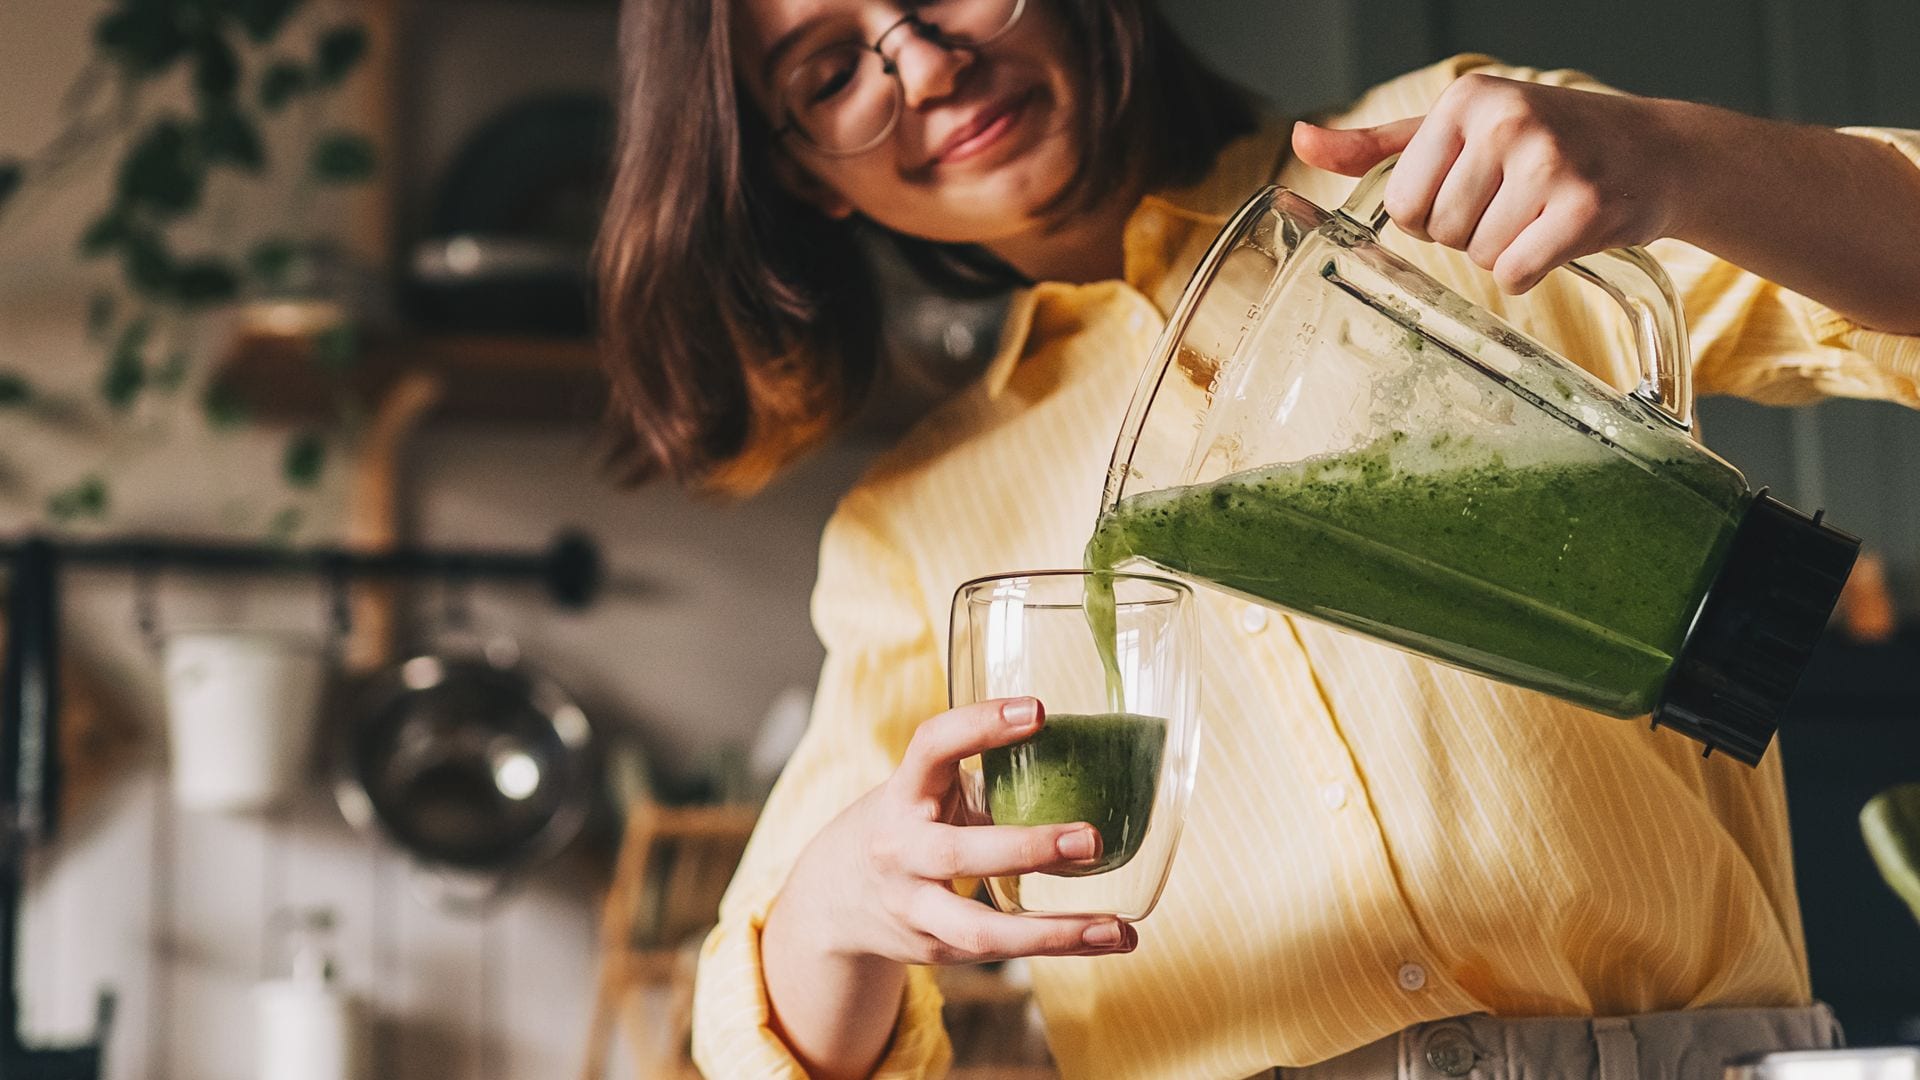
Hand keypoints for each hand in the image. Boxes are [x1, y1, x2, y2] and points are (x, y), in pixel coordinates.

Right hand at [775, 696, 1138, 966]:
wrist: (834, 895)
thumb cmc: (908, 824)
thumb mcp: (926, 790)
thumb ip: (986, 778)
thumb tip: (1087, 754)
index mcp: (903, 794)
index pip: (930, 747)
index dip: (979, 725)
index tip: (1038, 711)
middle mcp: (900, 852)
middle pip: (957, 855)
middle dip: (1026, 848)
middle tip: (1091, 839)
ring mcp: (913, 908)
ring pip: (979, 930)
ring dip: (1052, 931)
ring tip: (1114, 929)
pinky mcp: (934, 949)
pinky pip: (999, 953)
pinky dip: (1056, 946)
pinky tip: (1105, 939)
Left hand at [1293, 73, 1684, 293]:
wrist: (1655, 151)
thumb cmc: (1547, 141)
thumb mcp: (1459, 130)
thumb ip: (1377, 146)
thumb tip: (1301, 139)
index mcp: (1466, 99)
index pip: (1401, 204)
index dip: (1431, 216)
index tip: (1472, 192)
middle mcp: (1505, 121)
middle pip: (1440, 232)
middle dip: (1470, 233)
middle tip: (1515, 202)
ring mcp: (1548, 161)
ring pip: (1479, 256)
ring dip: (1505, 251)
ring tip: (1540, 213)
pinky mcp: (1583, 206)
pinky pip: (1516, 274)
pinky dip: (1534, 270)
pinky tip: (1560, 235)